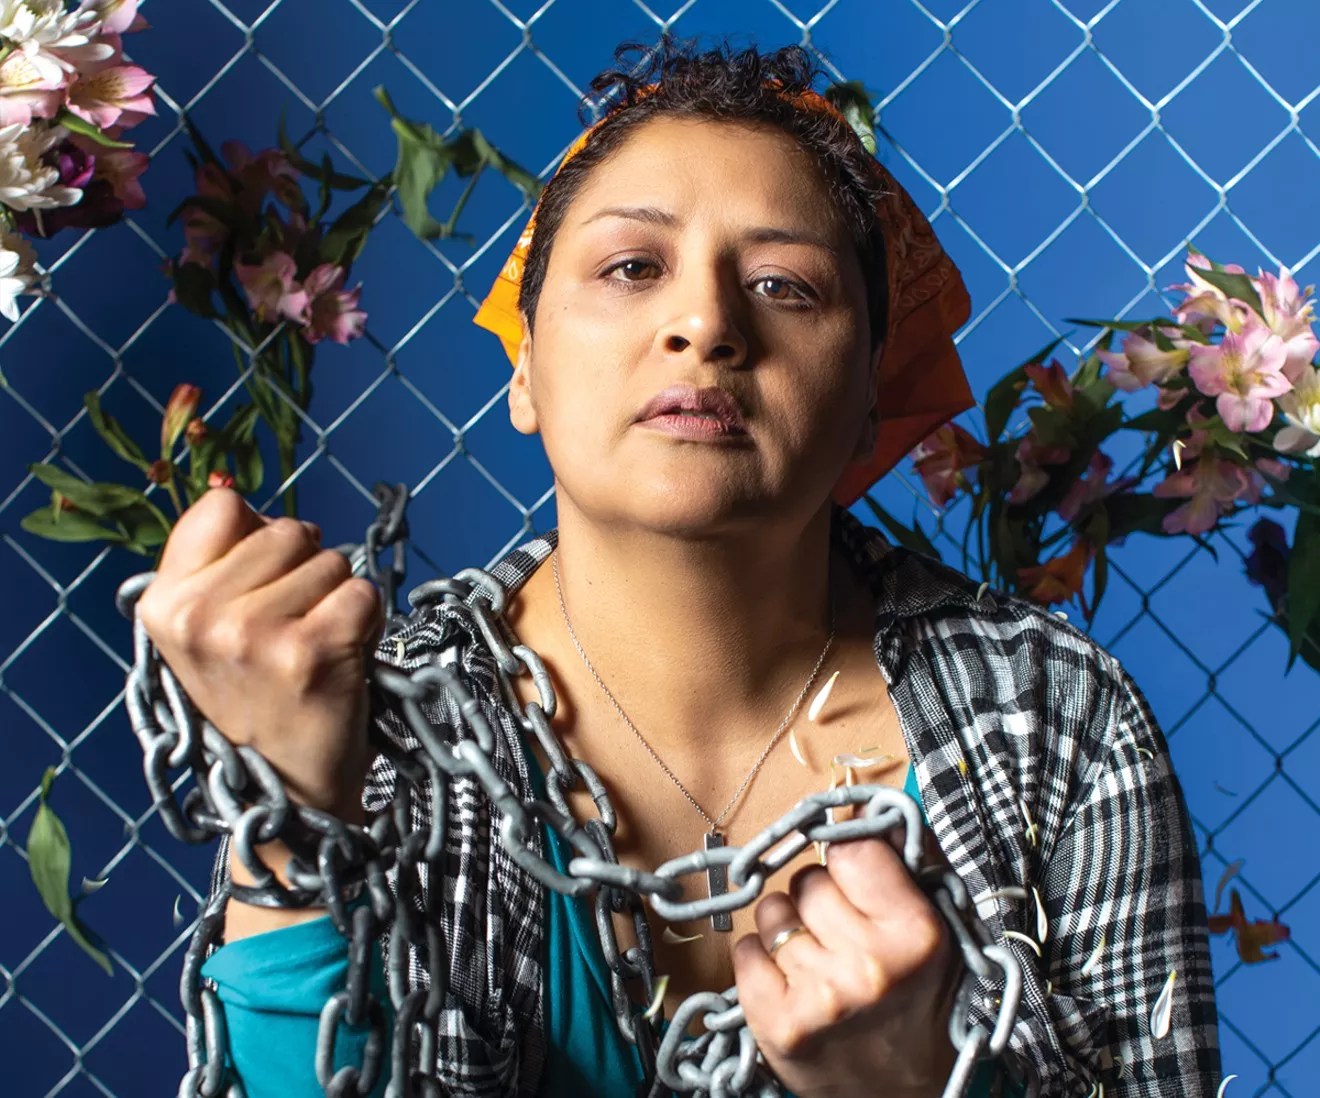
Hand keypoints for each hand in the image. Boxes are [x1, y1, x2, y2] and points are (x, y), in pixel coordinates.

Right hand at [137, 487, 384, 821]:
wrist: (288, 796)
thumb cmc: (257, 703)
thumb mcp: (205, 634)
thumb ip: (215, 565)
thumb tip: (232, 489)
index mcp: (163, 604)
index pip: (223, 506)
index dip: (260, 539)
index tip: (261, 589)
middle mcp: (200, 616)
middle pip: (288, 529)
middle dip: (307, 572)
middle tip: (294, 633)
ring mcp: (254, 634)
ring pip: (332, 561)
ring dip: (338, 600)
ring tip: (316, 651)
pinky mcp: (312, 652)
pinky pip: (364, 593)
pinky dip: (368, 623)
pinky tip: (344, 660)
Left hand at [732, 835, 960, 1097]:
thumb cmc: (915, 1007)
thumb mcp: (927, 937)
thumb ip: (897, 870)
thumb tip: (858, 806)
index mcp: (915, 935)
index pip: (852, 851)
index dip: (847, 862)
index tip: (851, 879)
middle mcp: (869, 965)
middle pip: (807, 881)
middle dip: (817, 900)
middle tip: (838, 935)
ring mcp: (821, 996)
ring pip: (772, 912)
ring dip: (786, 929)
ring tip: (815, 962)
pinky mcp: (779, 1022)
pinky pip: (744, 950)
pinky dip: (759, 962)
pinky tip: (789, 983)